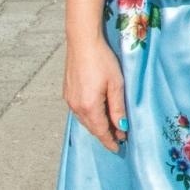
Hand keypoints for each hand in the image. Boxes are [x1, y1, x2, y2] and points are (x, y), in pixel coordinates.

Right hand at [63, 35, 125, 150]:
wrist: (82, 42)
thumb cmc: (102, 60)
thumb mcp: (116, 84)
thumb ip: (118, 107)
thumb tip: (121, 127)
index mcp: (89, 106)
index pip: (101, 131)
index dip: (110, 140)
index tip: (118, 148)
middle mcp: (76, 106)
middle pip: (92, 127)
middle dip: (105, 134)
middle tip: (118, 138)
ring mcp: (69, 100)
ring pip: (84, 120)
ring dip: (97, 125)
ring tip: (110, 127)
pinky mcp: (67, 92)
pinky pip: (79, 111)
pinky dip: (89, 116)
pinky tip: (97, 113)